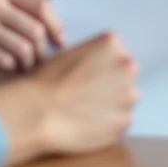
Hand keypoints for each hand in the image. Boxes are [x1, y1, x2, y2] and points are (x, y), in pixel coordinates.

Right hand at [0, 0, 65, 71]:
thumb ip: (12, 7)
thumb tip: (46, 27)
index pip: (41, 6)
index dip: (56, 26)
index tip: (60, 41)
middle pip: (36, 30)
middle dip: (44, 50)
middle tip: (41, 61)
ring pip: (22, 48)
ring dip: (28, 63)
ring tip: (25, 68)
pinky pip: (4, 60)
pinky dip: (11, 68)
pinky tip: (8, 70)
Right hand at [0, 33, 138, 165]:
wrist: (38, 111)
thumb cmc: (47, 82)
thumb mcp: (71, 54)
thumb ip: (94, 56)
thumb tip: (101, 67)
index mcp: (111, 43)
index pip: (117, 52)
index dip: (102, 64)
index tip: (90, 73)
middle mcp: (126, 66)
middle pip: (125, 74)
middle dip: (112, 82)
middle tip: (88, 92)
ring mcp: (128, 94)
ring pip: (125, 98)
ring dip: (111, 102)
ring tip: (86, 108)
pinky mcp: (125, 121)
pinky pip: (120, 120)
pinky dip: (108, 123)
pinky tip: (88, 121)